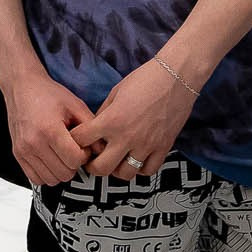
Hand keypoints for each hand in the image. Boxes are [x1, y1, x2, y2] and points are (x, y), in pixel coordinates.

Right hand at [4, 68, 95, 184]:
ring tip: (62, 154)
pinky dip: (47, 174)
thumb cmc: (48, 95)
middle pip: (64, 173)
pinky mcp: (17, 155)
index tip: (83, 146)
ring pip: (51, 180)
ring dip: (61, 171)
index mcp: (50, 130)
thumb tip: (103, 149)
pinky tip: (51, 159)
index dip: (84, 155)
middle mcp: (34, 143)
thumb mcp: (75, 105)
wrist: (22, 88)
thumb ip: (92, 127)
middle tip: (73, 150)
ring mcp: (23, 151)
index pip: (74, 160)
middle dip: (73, 164)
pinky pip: (36, 179)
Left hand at [74, 54, 199, 180]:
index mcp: (112, 120)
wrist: (176, 77)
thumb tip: (95, 129)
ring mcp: (146, 146)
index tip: (78, 141)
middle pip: (101, 168)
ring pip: (125, 174)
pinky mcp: (162, 148)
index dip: (76, 141)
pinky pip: (148, 170)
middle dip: (92, 166)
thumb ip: (103, 113)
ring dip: (116, 170)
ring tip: (116, 161)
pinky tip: (136, 159)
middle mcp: (127, 137)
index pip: (82, 140)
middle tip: (93, 160)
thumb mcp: (116, 92)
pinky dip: (140, 169)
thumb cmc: (145, 79)